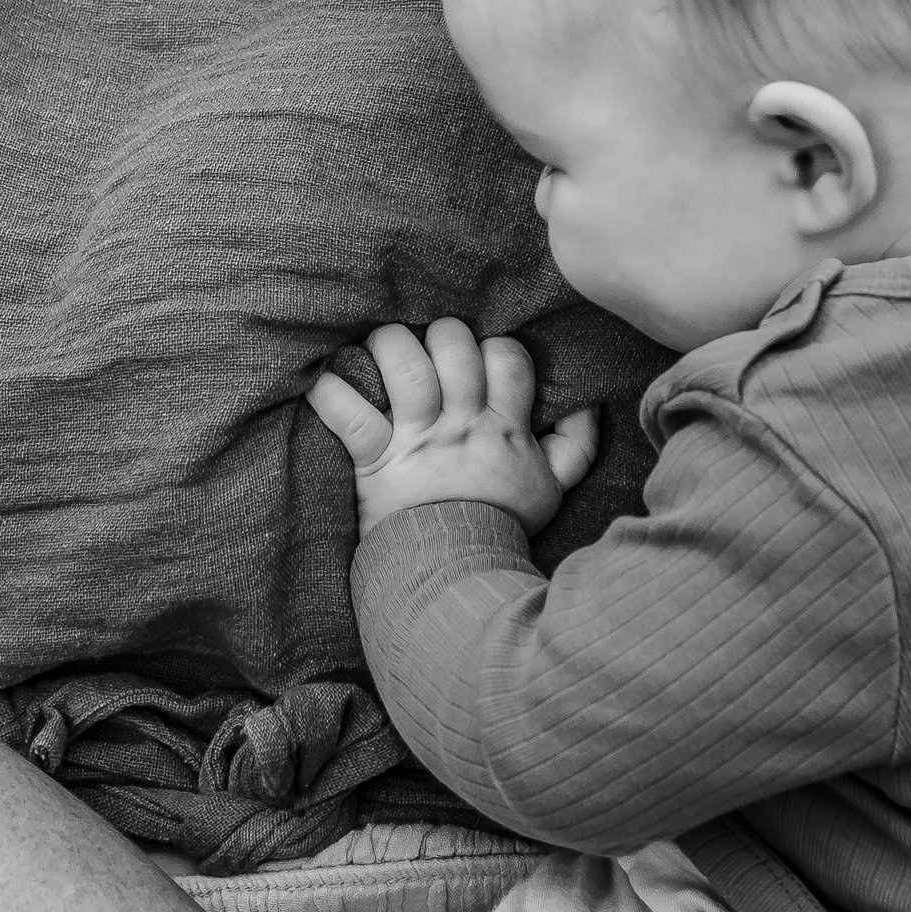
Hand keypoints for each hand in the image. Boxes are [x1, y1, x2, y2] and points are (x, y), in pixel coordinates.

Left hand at [307, 318, 598, 534]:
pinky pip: (348, 413)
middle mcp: (461, 425)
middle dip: (438, 335)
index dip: (494, 345)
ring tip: (379, 348)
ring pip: (403, 366)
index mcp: (504, 427)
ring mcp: (416, 440)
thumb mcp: (553, 488)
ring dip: (387, 345)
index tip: (480, 357)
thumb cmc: (500, 525)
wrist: (455, 576)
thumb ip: (575, 445)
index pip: (508, 358)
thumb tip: (587, 402)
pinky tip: (323, 380)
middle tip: (425, 347)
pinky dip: (330, 392)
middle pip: (453, 347)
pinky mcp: (375, 460)